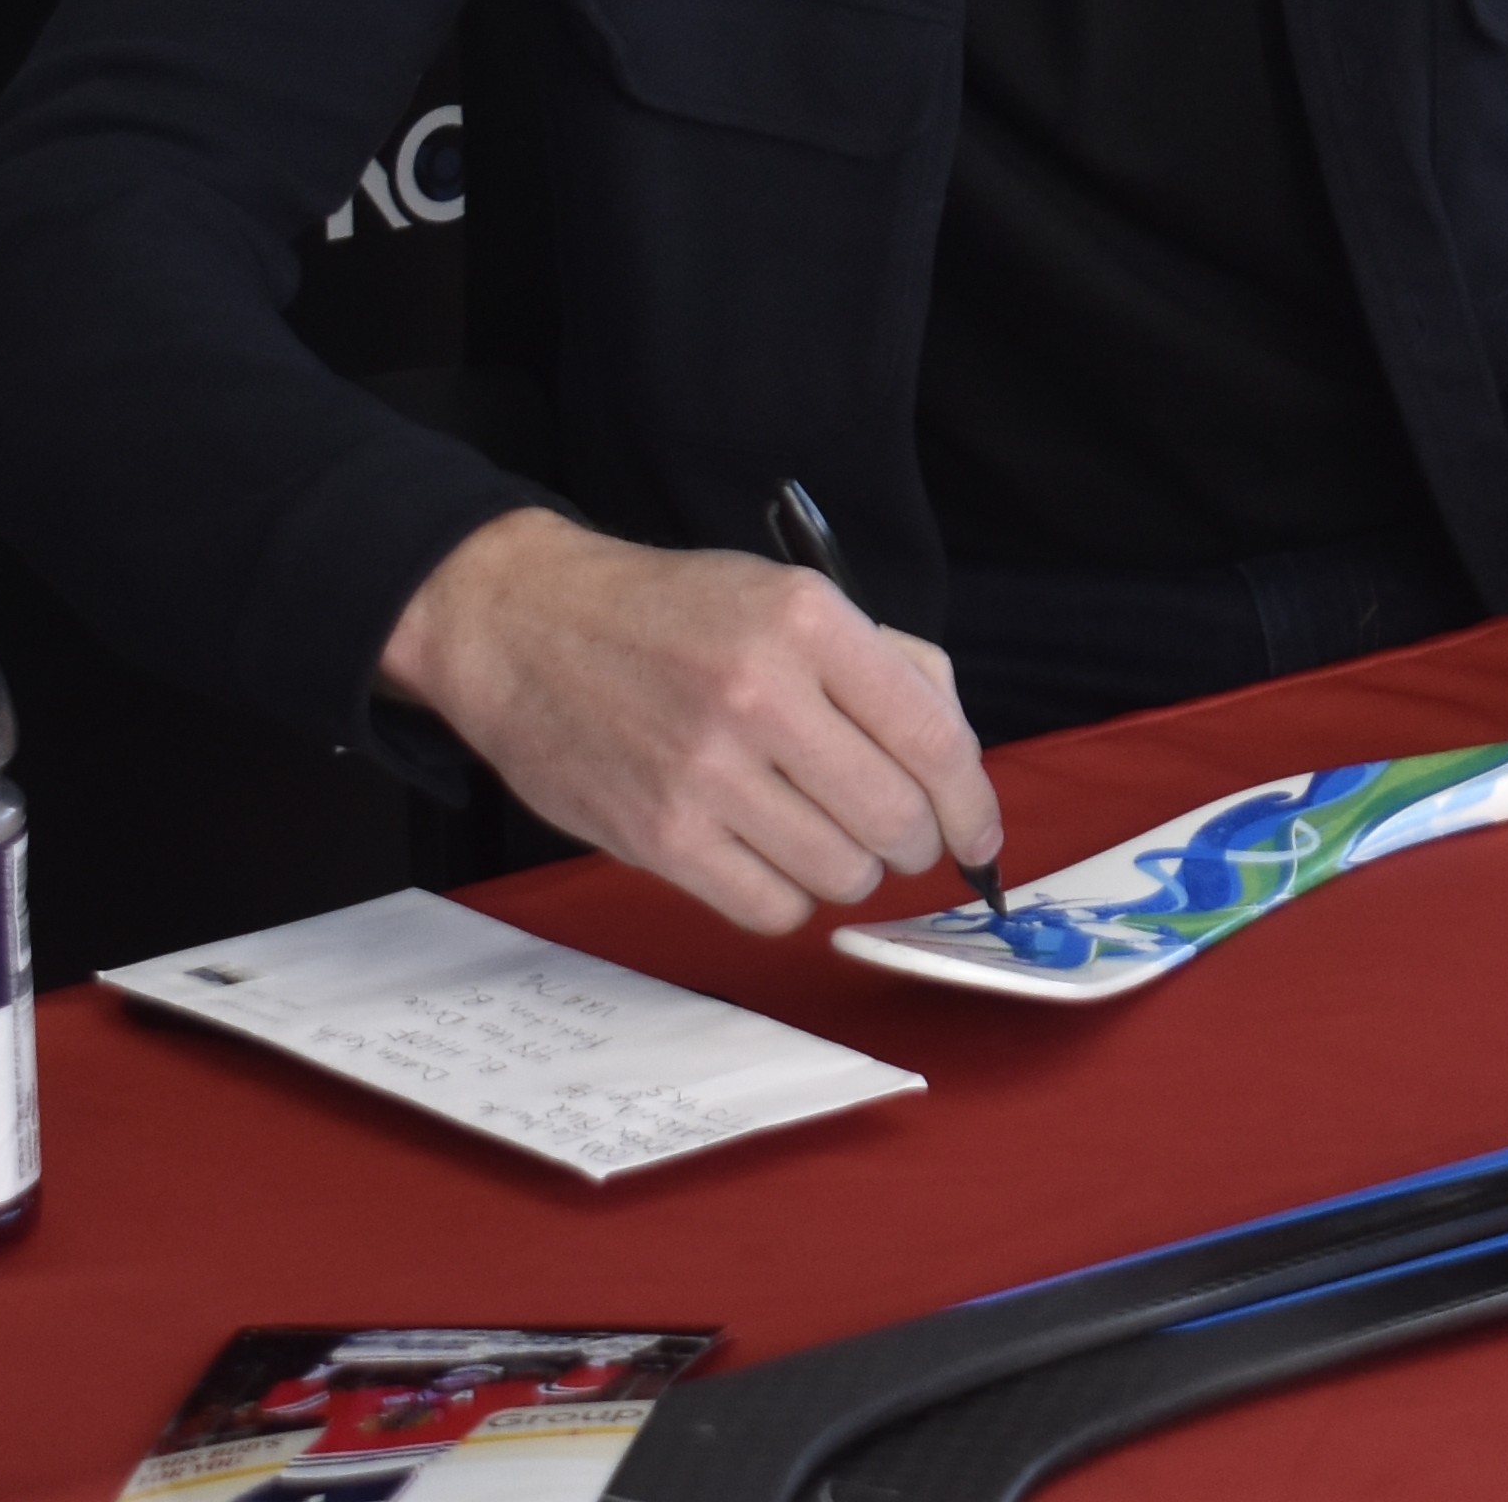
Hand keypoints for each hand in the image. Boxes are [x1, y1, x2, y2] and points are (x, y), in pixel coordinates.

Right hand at [376, 509, 1002, 936]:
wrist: (527, 627)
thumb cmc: (674, 615)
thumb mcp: (793, 597)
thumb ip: (889, 667)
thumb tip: (957, 766)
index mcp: (809, 623)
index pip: (934, 739)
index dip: (974, 804)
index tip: (980, 836)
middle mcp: (761, 695)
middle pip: (896, 818)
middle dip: (915, 840)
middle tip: (898, 832)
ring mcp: (705, 771)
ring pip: (841, 873)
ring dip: (851, 868)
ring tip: (824, 834)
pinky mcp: (657, 836)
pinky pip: (770, 908)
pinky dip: (789, 897)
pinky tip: (771, 859)